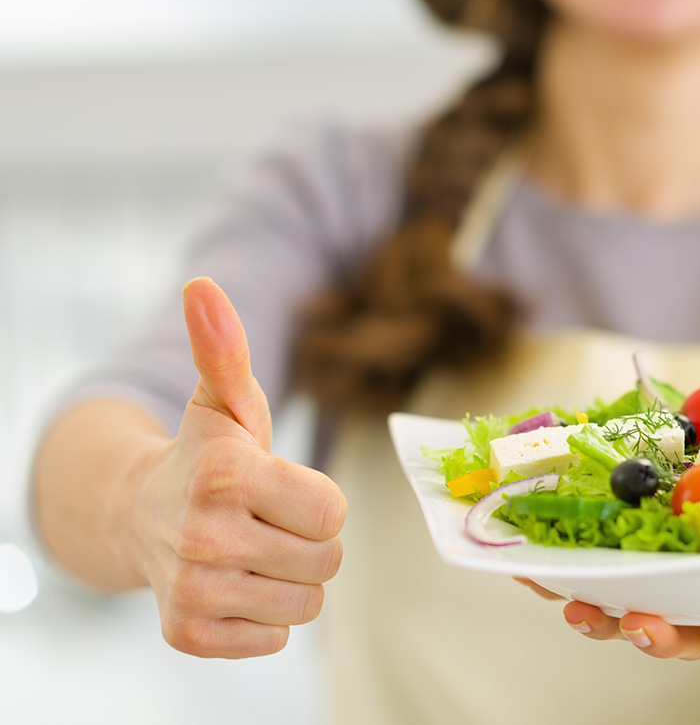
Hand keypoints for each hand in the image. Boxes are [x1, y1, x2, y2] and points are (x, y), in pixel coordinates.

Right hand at [120, 277, 346, 657]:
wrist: (140, 518)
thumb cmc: (204, 455)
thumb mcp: (224, 401)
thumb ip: (226, 348)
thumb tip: (203, 287)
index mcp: (226, 474)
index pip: (334, 512)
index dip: (317, 500)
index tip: (279, 487)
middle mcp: (204, 536)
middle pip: (327, 560)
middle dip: (308, 540)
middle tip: (265, 520)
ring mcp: (194, 591)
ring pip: (307, 603)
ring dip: (291, 578)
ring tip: (251, 551)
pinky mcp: (188, 635)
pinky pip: (276, 638)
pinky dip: (264, 616)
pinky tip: (233, 584)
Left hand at [519, 559, 699, 659]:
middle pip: (682, 633)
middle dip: (659, 635)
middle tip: (639, 627)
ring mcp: (666, 590)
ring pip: (629, 613)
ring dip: (598, 613)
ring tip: (574, 606)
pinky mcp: (628, 566)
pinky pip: (589, 574)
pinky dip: (556, 573)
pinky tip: (523, 564)